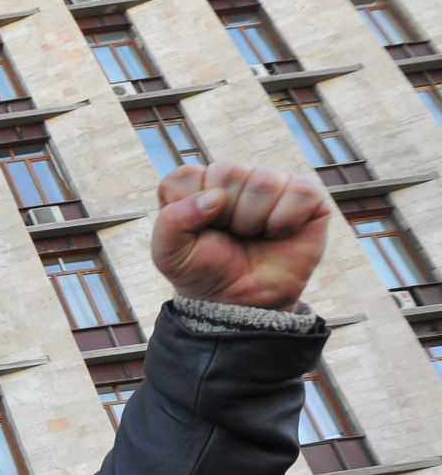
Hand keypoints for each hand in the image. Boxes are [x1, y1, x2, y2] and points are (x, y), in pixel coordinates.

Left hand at [150, 162, 331, 309]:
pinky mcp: (305, 196)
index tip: (195, 233)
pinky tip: (278, 234)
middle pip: (228, 171)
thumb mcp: (169, 255)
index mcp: (197, 186)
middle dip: (225, 215)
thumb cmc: (205, 272)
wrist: (242, 302)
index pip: (185, 175)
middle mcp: (234, 179)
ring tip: (252, 235)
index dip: (188, 208)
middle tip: (229, 235)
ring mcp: (271, 185)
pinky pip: (300, 191)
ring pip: (264, 180)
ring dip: (254, 219)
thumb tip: (214, 197)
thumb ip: (171, 222)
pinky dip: (285, 220)